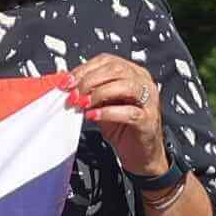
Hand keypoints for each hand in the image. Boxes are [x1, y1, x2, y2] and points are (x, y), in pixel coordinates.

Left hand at [66, 54, 170, 174]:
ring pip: (125, 86)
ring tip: (83, 103)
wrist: (140, 154)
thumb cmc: (123, 128)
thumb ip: (90, 92)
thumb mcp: (103, 105)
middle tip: (73, 93)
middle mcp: (143, 83)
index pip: (107, 61)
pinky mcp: (148, 120)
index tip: (67, 81)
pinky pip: (129, 112)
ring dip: (99, 93)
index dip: (84, 69)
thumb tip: (68, 82)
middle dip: (89, 80)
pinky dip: (108, 112)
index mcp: (132, 73)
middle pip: (115, 70)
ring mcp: (148, 101)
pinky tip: (94, 115)